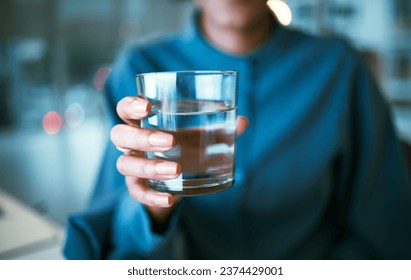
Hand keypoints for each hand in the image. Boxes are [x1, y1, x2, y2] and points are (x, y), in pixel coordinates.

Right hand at [110, 96, 247, 222]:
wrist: (178, 179)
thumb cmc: (185, 147)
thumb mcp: (199, 136)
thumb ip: (219, 128)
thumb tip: (243, 122)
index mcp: (143, 122)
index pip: (125, 109)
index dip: (130, 105)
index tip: (147, 106)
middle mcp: (132, 143)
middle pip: (119, 135)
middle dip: (142, 137)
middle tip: (169, 141)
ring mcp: (131, 166)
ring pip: (124, 164)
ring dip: (148, 167)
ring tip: (175, 169)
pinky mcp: (137, 187)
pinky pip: (137, 193)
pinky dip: (152, 197)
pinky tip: (170, 199)